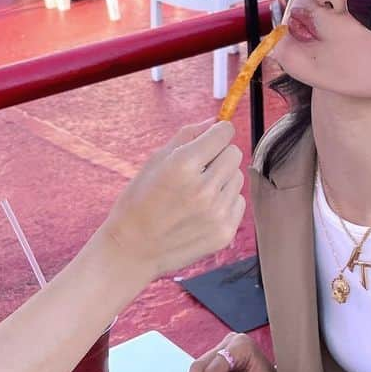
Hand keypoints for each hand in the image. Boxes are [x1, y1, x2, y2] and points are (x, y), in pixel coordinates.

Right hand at [102, 121, 244, 280]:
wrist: (132, 250)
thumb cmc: (138, 202)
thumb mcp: (154, 161)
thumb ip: (186, 136)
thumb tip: (212, 121)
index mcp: (184, 165)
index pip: (225, 132)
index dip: (216, 134)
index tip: (209, 141)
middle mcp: (204, 188)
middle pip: (235, 153)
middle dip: (219, 156)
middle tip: (198, 170)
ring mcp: (217, 213)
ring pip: (238, 177)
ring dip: (222, 180)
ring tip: (197, 193)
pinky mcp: (224, 232)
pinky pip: (238, 202)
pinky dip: (225, 202)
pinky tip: (202, 211)